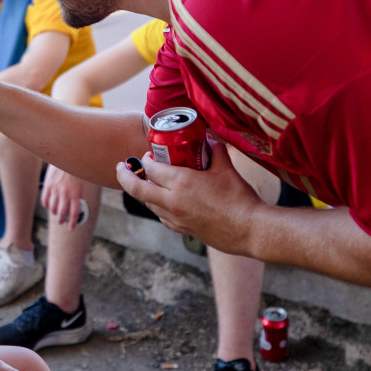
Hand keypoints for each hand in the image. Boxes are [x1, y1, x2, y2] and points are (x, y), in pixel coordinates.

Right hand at [41, 166, 86, 229]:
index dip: (73, 223)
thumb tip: (78, 202)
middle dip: (61, 220)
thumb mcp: (81, 182)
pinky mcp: (48, 186)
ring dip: (54, 213)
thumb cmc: (75, 170)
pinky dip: (46, 205)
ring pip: (52, 208)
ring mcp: (55, 190)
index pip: (74, 213)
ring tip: (56, 213)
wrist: (65, 157)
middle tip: (61, 221)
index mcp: (75, 193)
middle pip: (62, 213)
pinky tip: (48, 205)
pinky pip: (45, 200)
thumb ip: (78, 193)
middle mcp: (65, 193)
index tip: (71, 228)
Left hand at [115, 142, 262, 254]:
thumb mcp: (227, 168)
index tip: (148, 154)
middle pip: (137, 188)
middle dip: (124, 176)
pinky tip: (164, 201)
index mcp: (181, 182)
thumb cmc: (239, 198)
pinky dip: (158, 206)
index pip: (150, 167)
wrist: (250, 230)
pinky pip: (161, 216)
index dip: (145, 159)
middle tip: (121, 167)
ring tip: (146, 182)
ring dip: (143, 191)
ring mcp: (176, 218)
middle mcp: (172, 201)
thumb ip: (216, 151)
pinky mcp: (182, 229)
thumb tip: (211, 140)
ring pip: (148, 203)